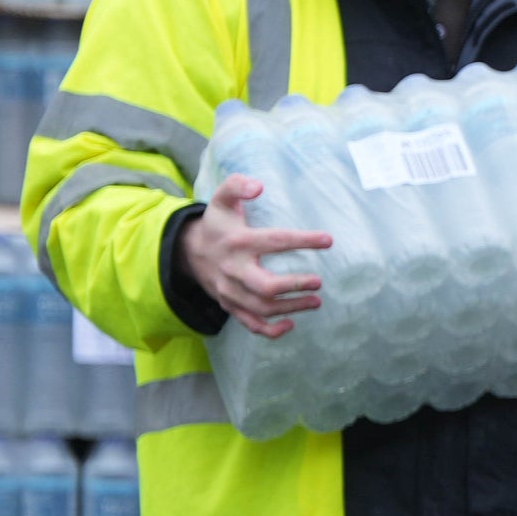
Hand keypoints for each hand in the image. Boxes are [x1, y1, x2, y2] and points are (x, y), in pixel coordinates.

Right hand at [180, 174, 330, 337]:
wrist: (188, 251)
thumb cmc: (217, 223)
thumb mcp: (221, 198)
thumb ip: (237, 185)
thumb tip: (258, 186)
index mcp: (237, 241)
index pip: (274, 241)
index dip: (302, 241)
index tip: (328, 240)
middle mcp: (233, 269)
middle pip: (266, 286)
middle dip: (294, 286)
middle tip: (319, 282)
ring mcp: (230, 291)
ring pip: (262, 308)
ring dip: (291, 308)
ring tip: (316, 301)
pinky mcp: (230, 305)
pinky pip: (250, 324)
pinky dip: (270, 330)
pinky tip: (290, 325)